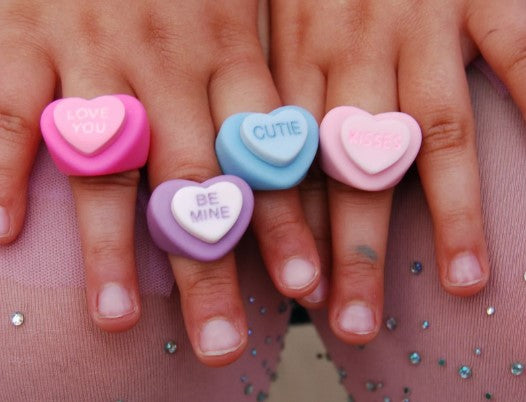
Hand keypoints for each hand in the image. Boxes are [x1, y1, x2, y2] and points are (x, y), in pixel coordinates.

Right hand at [0, 0, 320, 364]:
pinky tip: (0, 233)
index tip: (306, 288)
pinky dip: (0, 172)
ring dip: (110, 249)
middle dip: (210, 267)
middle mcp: (164, 62)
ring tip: (121, 319)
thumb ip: (263, 71)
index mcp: (227, 50)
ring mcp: (89, 50)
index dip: (286, 226)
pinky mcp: (19, 33)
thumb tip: (303, 145)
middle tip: (223, 344)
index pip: (265, 157)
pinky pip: (6, 112)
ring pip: (104, 166)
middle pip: (193, 185)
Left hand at [270, 0, 525, 342]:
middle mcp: (354, 49)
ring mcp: (421, 22)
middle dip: (354, 249)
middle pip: (355, 167)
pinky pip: (518, 51)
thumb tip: (246, 159)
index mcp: (292, 56)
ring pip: (433, 132)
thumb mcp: (258, 7)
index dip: (294, 232)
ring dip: (451, 212)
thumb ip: (253, 81)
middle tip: (353, 323)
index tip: (299, 294)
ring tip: (462, 281)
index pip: (291, 160)